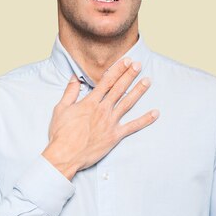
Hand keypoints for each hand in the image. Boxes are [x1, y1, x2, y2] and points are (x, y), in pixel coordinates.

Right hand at [42, 57, 157, 179]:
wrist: (65, 155)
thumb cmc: (61, 134)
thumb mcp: (61, 109)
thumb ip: (70, 92)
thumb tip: (74, 77)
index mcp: (90, 102)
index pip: (107, 81)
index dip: (118, 69)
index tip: (126, 61)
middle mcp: (103, 110)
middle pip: (119, 88)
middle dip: (129, 75)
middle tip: (139, 65)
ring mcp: (110, 122)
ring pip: (128, 103)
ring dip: (138, 91)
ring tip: (147, 81)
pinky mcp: (115, 136)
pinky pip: (133, 126)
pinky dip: (145, 120)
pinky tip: (155, 113)